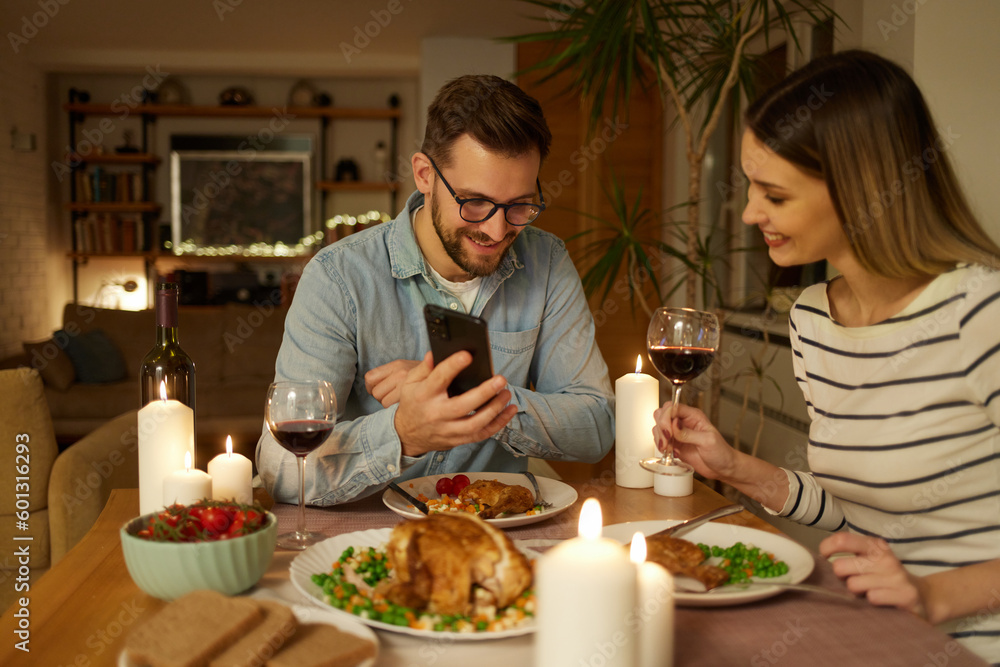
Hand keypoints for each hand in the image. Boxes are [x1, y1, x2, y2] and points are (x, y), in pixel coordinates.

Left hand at [365, 359, 419, 406]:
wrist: (448, 380)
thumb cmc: (424, 377)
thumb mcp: (408, 368)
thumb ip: (391, 374)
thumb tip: (373, 385)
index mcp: (397, 365)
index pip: (370, 377)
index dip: (370, 387)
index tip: (378, 390)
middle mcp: (400, 373)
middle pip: (375, 392)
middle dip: (381, 397)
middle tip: (390, 397)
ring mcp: (405, 385)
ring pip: (383, 401)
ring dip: (389, 403)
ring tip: (397, 401)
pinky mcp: (411, 396)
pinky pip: (393, 407)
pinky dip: (396, 408)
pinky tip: (403, 405)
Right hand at [394, 351, 517, 456]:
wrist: (407, 435)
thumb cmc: (413, 403)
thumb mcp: (410, 383)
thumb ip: (423, 368)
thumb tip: (433, 353)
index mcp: (424, 395)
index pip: (438, 379)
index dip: (453, 366)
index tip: (467, 355)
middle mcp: (436, 414)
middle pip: (462, 405)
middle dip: (484, 392)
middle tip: (500, 379)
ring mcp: (448, 429)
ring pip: (474, 424)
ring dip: (494, 409)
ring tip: (506, 393)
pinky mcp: (458, 440)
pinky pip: (481, 434)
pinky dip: (499, 423)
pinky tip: (509, 410)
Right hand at [652, 402, 738, 480]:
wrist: (723, 469)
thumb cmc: (721, 453)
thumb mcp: (708, 441)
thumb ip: (688, 433)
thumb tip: (674, 424)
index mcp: (693, 416)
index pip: (672, 407)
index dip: (666, 417)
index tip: (668, 432)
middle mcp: (683, 422)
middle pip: (662, 414)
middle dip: (661, 428)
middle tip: (667, 441)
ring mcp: (677, 433)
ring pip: (658, 427)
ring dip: (660, 439)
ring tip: (670, 449)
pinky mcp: (674, 444)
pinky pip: (661, 441)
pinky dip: (662, 447)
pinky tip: (672, 454)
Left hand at [819, 532, 925, 617]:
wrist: (923, 597)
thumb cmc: (887, 578)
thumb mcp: (870, 561)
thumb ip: (849, 556)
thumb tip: (817, 560)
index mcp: (874, 545)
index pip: (841, 540)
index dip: (826, 549)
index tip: (824, 558)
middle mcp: (884, 557)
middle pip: (840, 566)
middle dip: (842, 578)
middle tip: (854, 581)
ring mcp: (895, 575)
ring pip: (853, 585)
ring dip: (857, 592)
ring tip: (870, 591)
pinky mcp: (904, 594)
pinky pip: (872, 598)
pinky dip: (872, 602)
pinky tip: (881, 600)